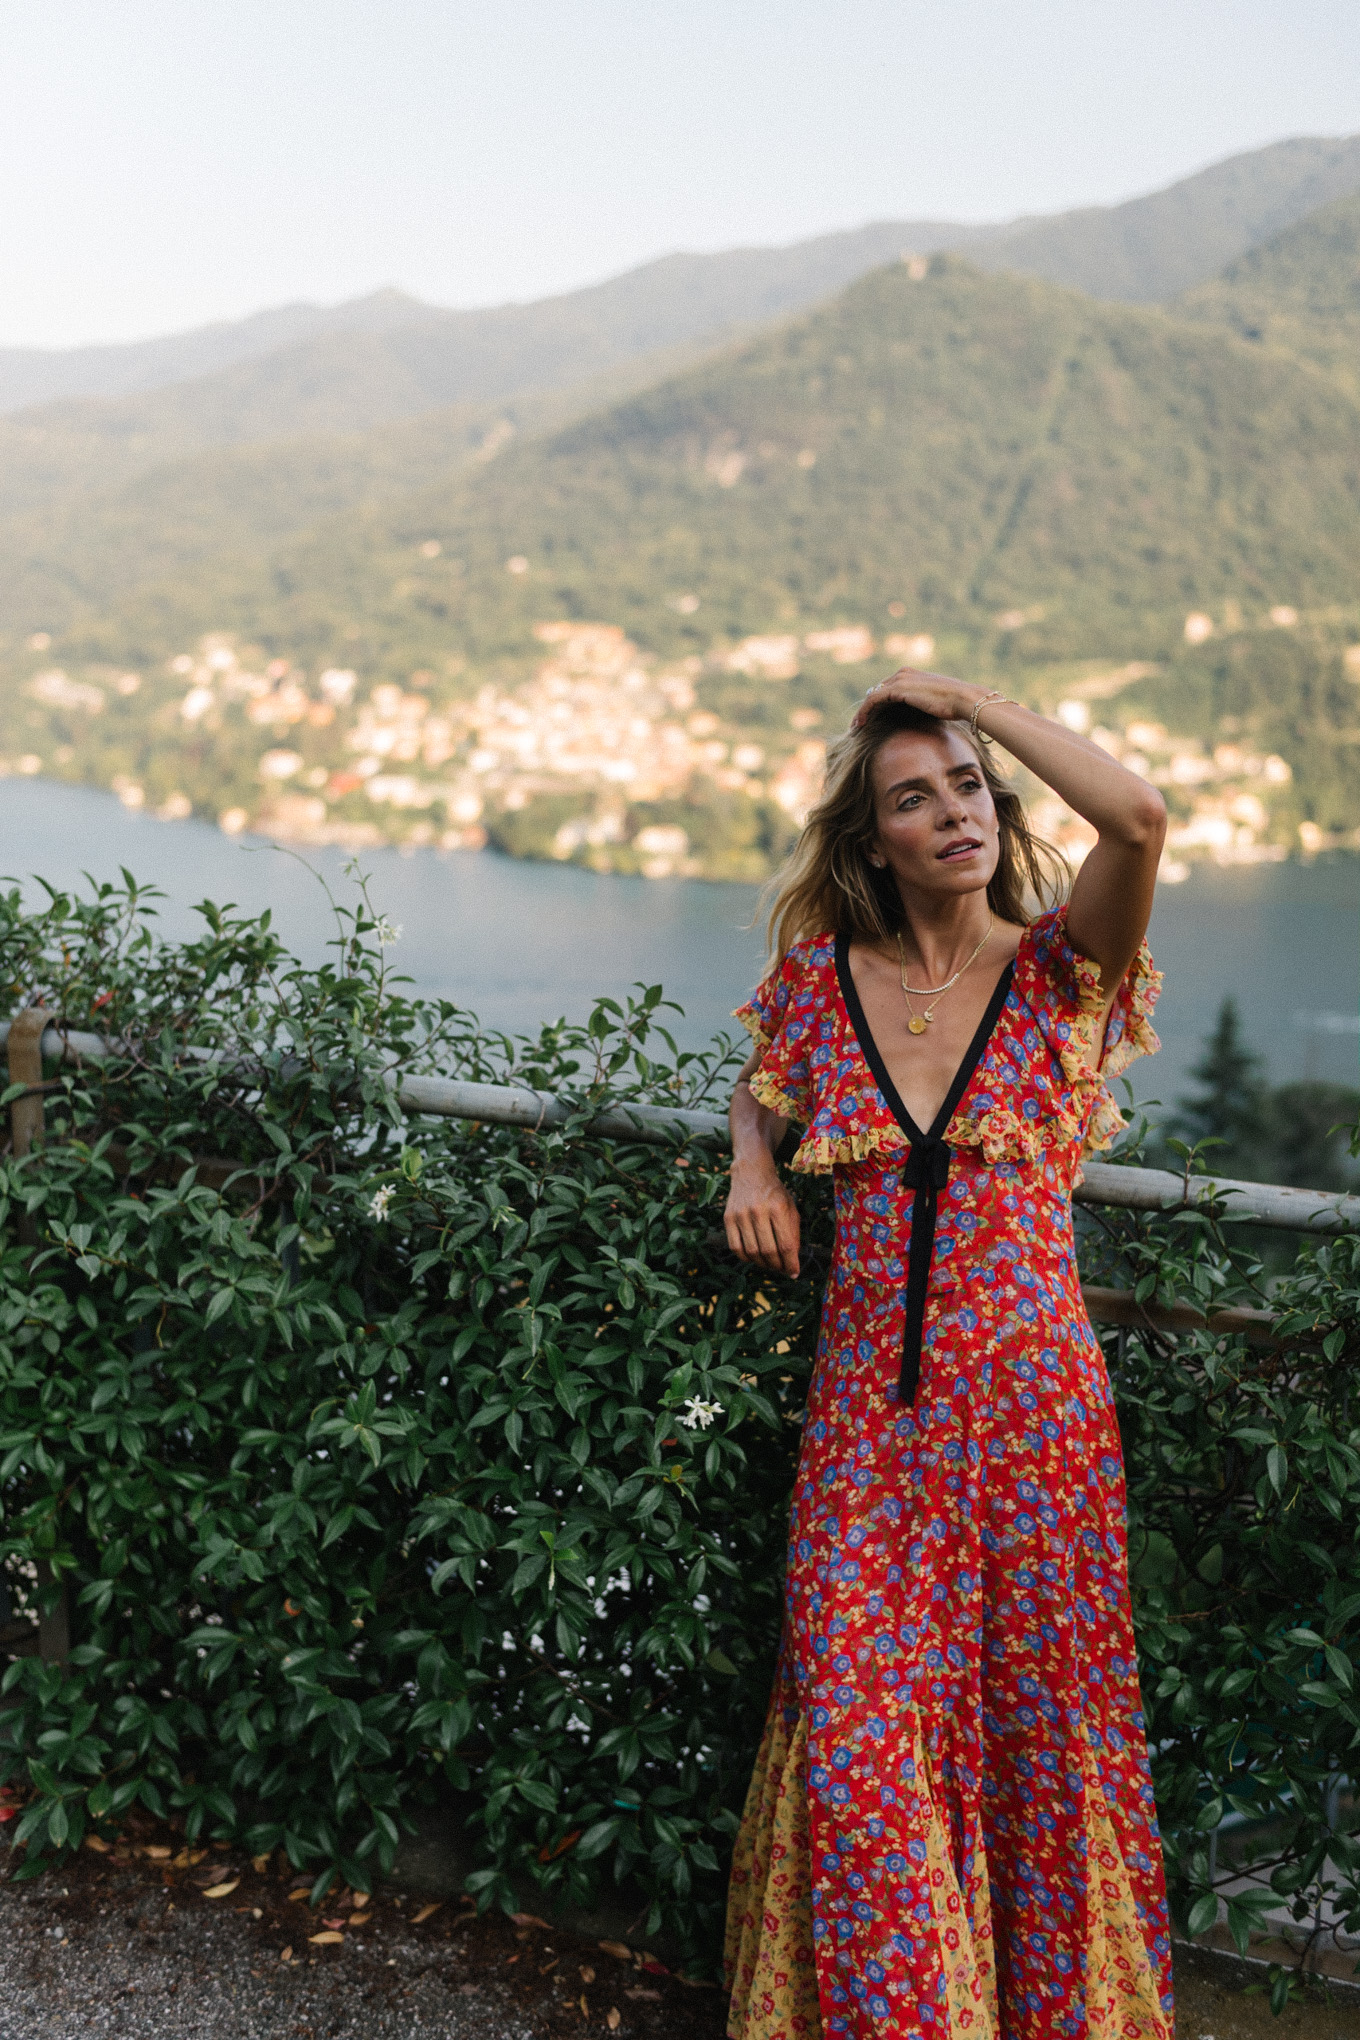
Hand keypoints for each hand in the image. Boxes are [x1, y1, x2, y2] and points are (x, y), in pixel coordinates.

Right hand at [724, 1159, 801, 1277]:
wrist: (751, 1172)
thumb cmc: (775, 1193)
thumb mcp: (790, 1208)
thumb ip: (793, 1233)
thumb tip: (793, 1261)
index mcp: (778, 1208)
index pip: (786, 1245)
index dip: (791, 1263)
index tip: (794, 1273)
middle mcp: (758, 1211)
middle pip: (768, 1251)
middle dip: (778, 1266)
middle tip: (782, 1269)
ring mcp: (741, 1214)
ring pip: (752, 1252)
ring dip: (763, 1264)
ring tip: (770, 1264)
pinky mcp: (728, 1217)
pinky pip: (735, 1247)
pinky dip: (746, 1258)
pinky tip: (754, 1257)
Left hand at [852, 667, 982, 727]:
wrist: (963, 699)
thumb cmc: (955, 705)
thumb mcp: (934, 703)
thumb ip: (922, 705)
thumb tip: (920, 718)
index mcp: (912, 675)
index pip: (887, 688)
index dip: (876, 704)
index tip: (870, 720)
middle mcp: (903, 673)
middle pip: (877, 691)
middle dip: (867, 708)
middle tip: (859, 725)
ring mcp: (900, 679)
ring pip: (872, 696)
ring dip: (862, 712)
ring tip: (855, 727)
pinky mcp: (897, 689)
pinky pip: (873, 700)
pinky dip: (864, 711)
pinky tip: (860, 724)